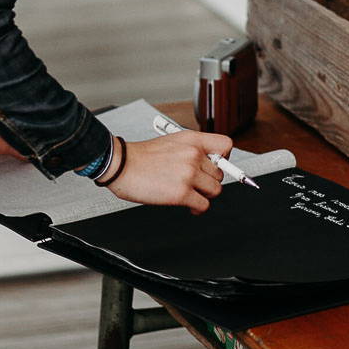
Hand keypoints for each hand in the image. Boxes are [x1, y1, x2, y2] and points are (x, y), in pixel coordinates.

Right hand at [107, 130, 230, 211]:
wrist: (122, 165)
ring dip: (204, 195)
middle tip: (197, 184)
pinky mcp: (182, 193)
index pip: (226, 145)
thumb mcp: (172, 142)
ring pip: (215, 190)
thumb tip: (209, 163)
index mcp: (192, 140)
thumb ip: (192, 150)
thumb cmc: (142, 156)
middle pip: (221, 173)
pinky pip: (204, 205)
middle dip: (209, 181)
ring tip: (192, 195)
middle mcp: (193, 154)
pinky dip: (198, 209)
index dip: (225, 158)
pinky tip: (189, 206)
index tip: (220, 166)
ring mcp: (189, 174)